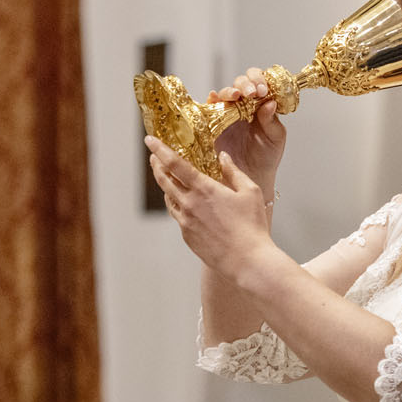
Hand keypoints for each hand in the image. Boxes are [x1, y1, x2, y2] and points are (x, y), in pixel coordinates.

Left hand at [147, 137, 275, 280]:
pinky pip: (177, 215)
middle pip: (164, 179)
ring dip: (165, 185)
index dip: (159, 150)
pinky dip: (176, 203)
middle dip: (156, 165)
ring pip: (168, 198)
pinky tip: (183, 202)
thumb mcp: (250, 192)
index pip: (175, 163)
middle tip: (153, 156)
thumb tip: (223, 157)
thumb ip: (234, 171)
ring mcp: (185, 222)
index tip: (149, 140)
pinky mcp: (187, 236)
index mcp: (204, 189)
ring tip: (168, 177)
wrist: (247, 261)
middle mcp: (189, 204)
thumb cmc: (253, 226)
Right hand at [209, 68, 286, 193]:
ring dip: (230, 90)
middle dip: (246, 83)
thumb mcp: (275, 138)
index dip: (261, 80)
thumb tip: (270, 102)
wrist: (250, 177)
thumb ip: (272, 121)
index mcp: (260, 104)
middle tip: (252, 92)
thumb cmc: (265, 157)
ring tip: (237, 96)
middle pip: (241, 82)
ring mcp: (227, 112)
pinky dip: (211, 99)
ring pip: (225, 92)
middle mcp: (243, 104)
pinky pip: (209, 107)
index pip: (259, 82)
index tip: (263, 90)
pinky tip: (214, 98)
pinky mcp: (212, 122)